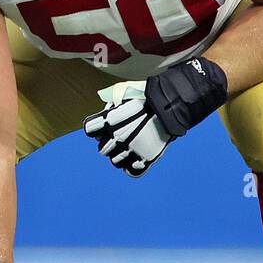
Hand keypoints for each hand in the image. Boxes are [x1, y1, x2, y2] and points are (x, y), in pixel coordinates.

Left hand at [84, 57, 227, 177]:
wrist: (172, 105)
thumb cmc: (148, 95)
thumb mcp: (126, 91)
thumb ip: (112, 99)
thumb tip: (105, 102)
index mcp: (108, 122)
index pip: (90, 131)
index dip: (96, 128)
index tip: (102, 126)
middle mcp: (116, 138)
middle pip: (101, 149)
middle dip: (108, 142)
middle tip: (119, 136)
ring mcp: (130, 150)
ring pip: (115, 161)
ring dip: (120, 154)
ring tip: (130, 145)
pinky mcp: (144, 160)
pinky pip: (131, 171)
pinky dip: (132, 166)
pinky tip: (136, 157)